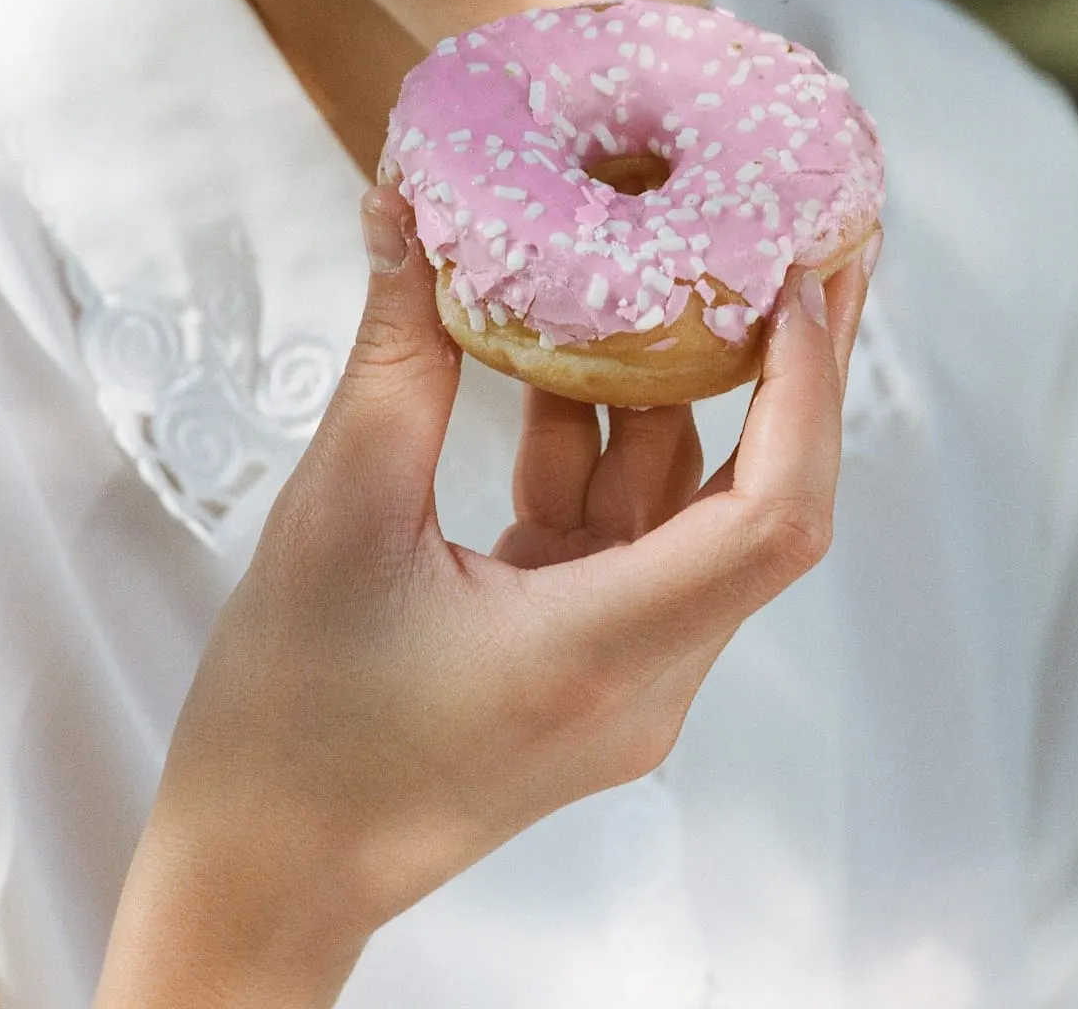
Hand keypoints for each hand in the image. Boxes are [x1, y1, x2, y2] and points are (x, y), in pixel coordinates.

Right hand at [95, 186, 879, 1008]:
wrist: (271, 860)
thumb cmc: (291, 719)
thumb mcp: (338, 518)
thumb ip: (393, 362)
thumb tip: (406, 218)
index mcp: (602, 654)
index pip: (773, 519)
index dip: (806, 393)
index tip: (796, 283)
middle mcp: (645, 674)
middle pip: (755, 506)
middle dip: (780, 376)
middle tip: (792, 248)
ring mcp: (623, 672)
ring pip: (677, 511)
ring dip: (659, 399)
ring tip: (648, 276)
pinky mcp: (587, 659)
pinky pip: (621, 535)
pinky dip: (595, 449)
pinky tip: (554, 366)